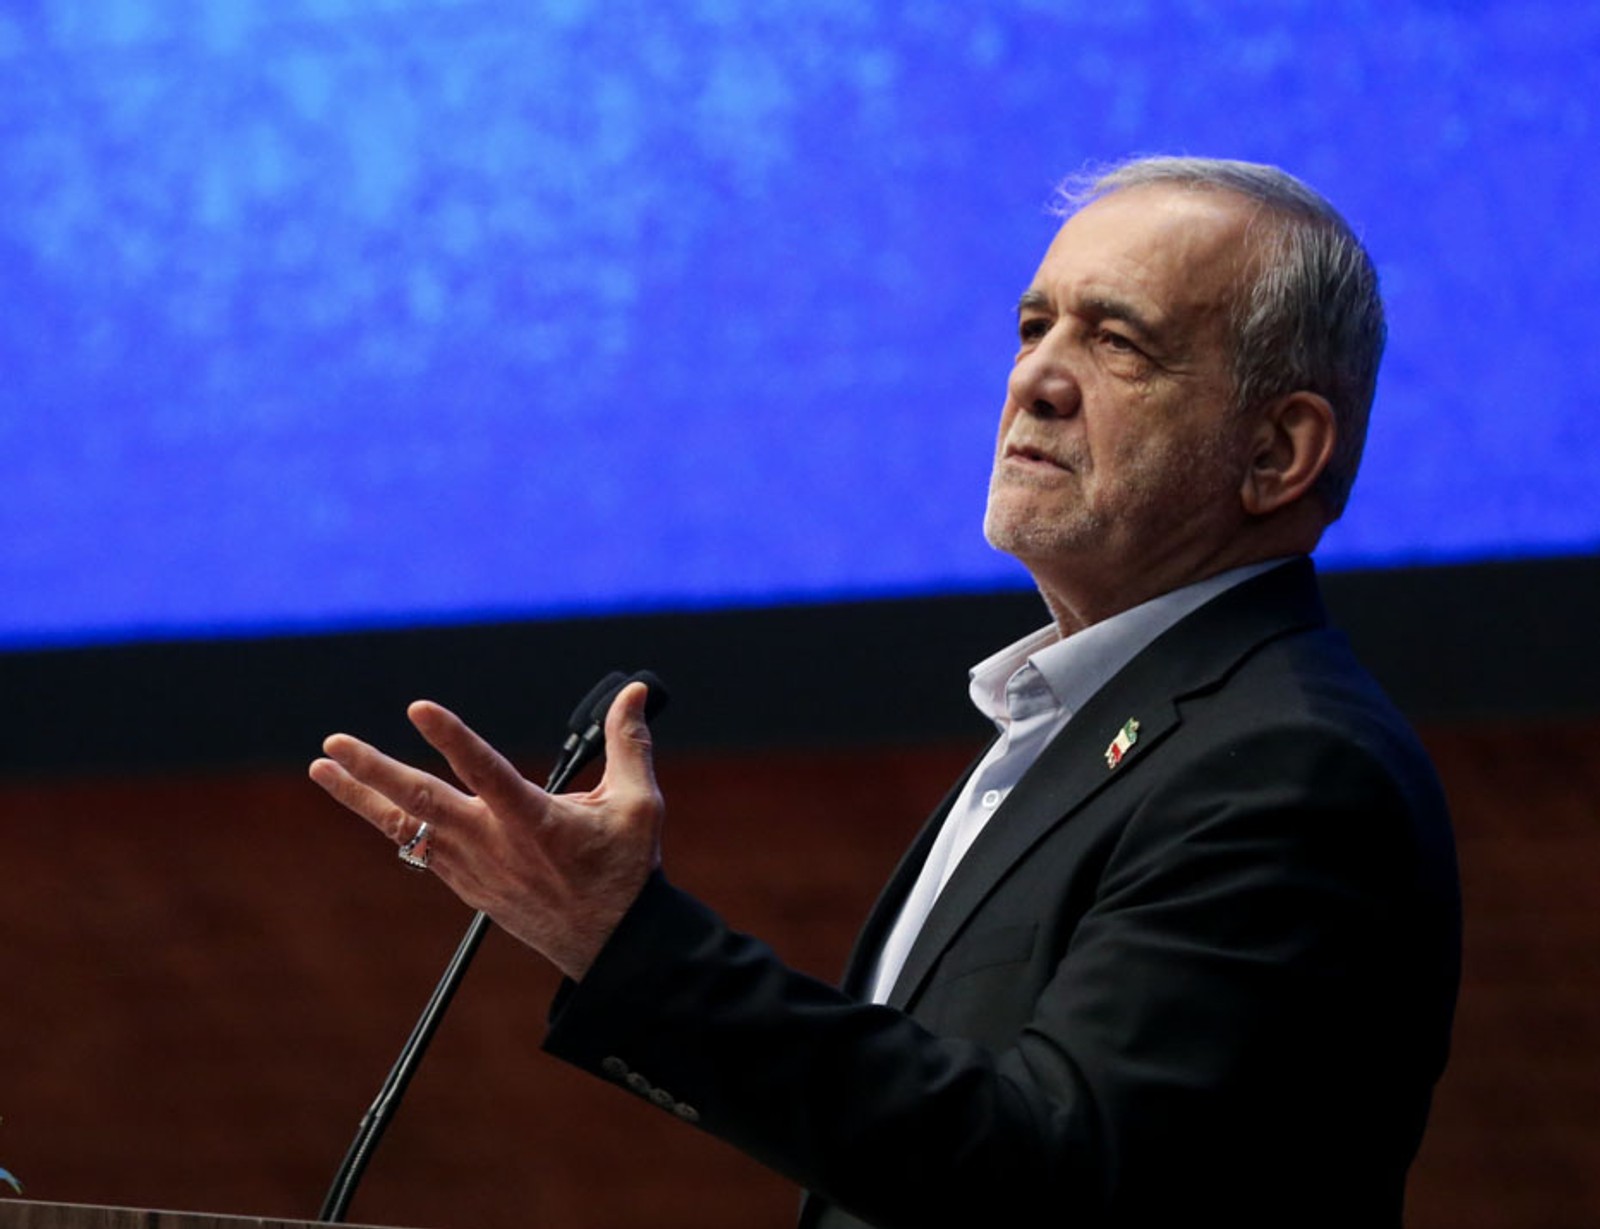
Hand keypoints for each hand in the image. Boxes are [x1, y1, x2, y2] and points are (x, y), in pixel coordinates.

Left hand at [308, 682, 664, 980]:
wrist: (608, 947)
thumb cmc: (624, 871)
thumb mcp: (639, 804)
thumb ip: (630, 743)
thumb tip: (636, 692)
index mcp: (534, 822)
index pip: (484, 771)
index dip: (452, 738)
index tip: (419, 709)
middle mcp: (493, 844)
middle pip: (422, 802)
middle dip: (374, 771)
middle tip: (334, 744)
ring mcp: (473, 868)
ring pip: (407, 827)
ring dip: (362, 797)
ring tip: (322, 767)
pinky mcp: (466, 884)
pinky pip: (418, 848)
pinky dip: (391, 822)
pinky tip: (371, 802)